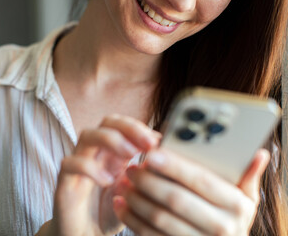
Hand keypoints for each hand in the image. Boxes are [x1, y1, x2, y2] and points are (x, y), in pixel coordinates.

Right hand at [44, 115, 160, 235]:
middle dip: (129, 127)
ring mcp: (78, 165)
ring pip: (87, 135)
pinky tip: (106, 181)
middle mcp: (95, 155)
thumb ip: (146, 176)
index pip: (122, 125)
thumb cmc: (108, 214)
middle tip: (148, 143)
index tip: (157, 141)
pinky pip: (70, 163)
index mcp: (113, 154)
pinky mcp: (64, 182)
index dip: (139, 127)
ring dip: (111, 139)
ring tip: (130, 155)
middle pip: (106, 123)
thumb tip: (163, 154)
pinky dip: (88, 167)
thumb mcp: (133, 194)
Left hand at [113, 148, 269, 235]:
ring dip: (136, 198)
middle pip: (175, 199)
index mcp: (235, 205)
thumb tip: (259, 152)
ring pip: (158, 218)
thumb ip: (247, 175)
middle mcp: (220, 226)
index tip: (151, 153)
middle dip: (149, 181)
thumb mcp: (245, 198)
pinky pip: (149, 235)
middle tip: (131, 166)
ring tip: (122, 182)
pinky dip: (131, 218)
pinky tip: (120, 203)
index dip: (174, 166)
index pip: (200, 180)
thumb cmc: (231, 216)